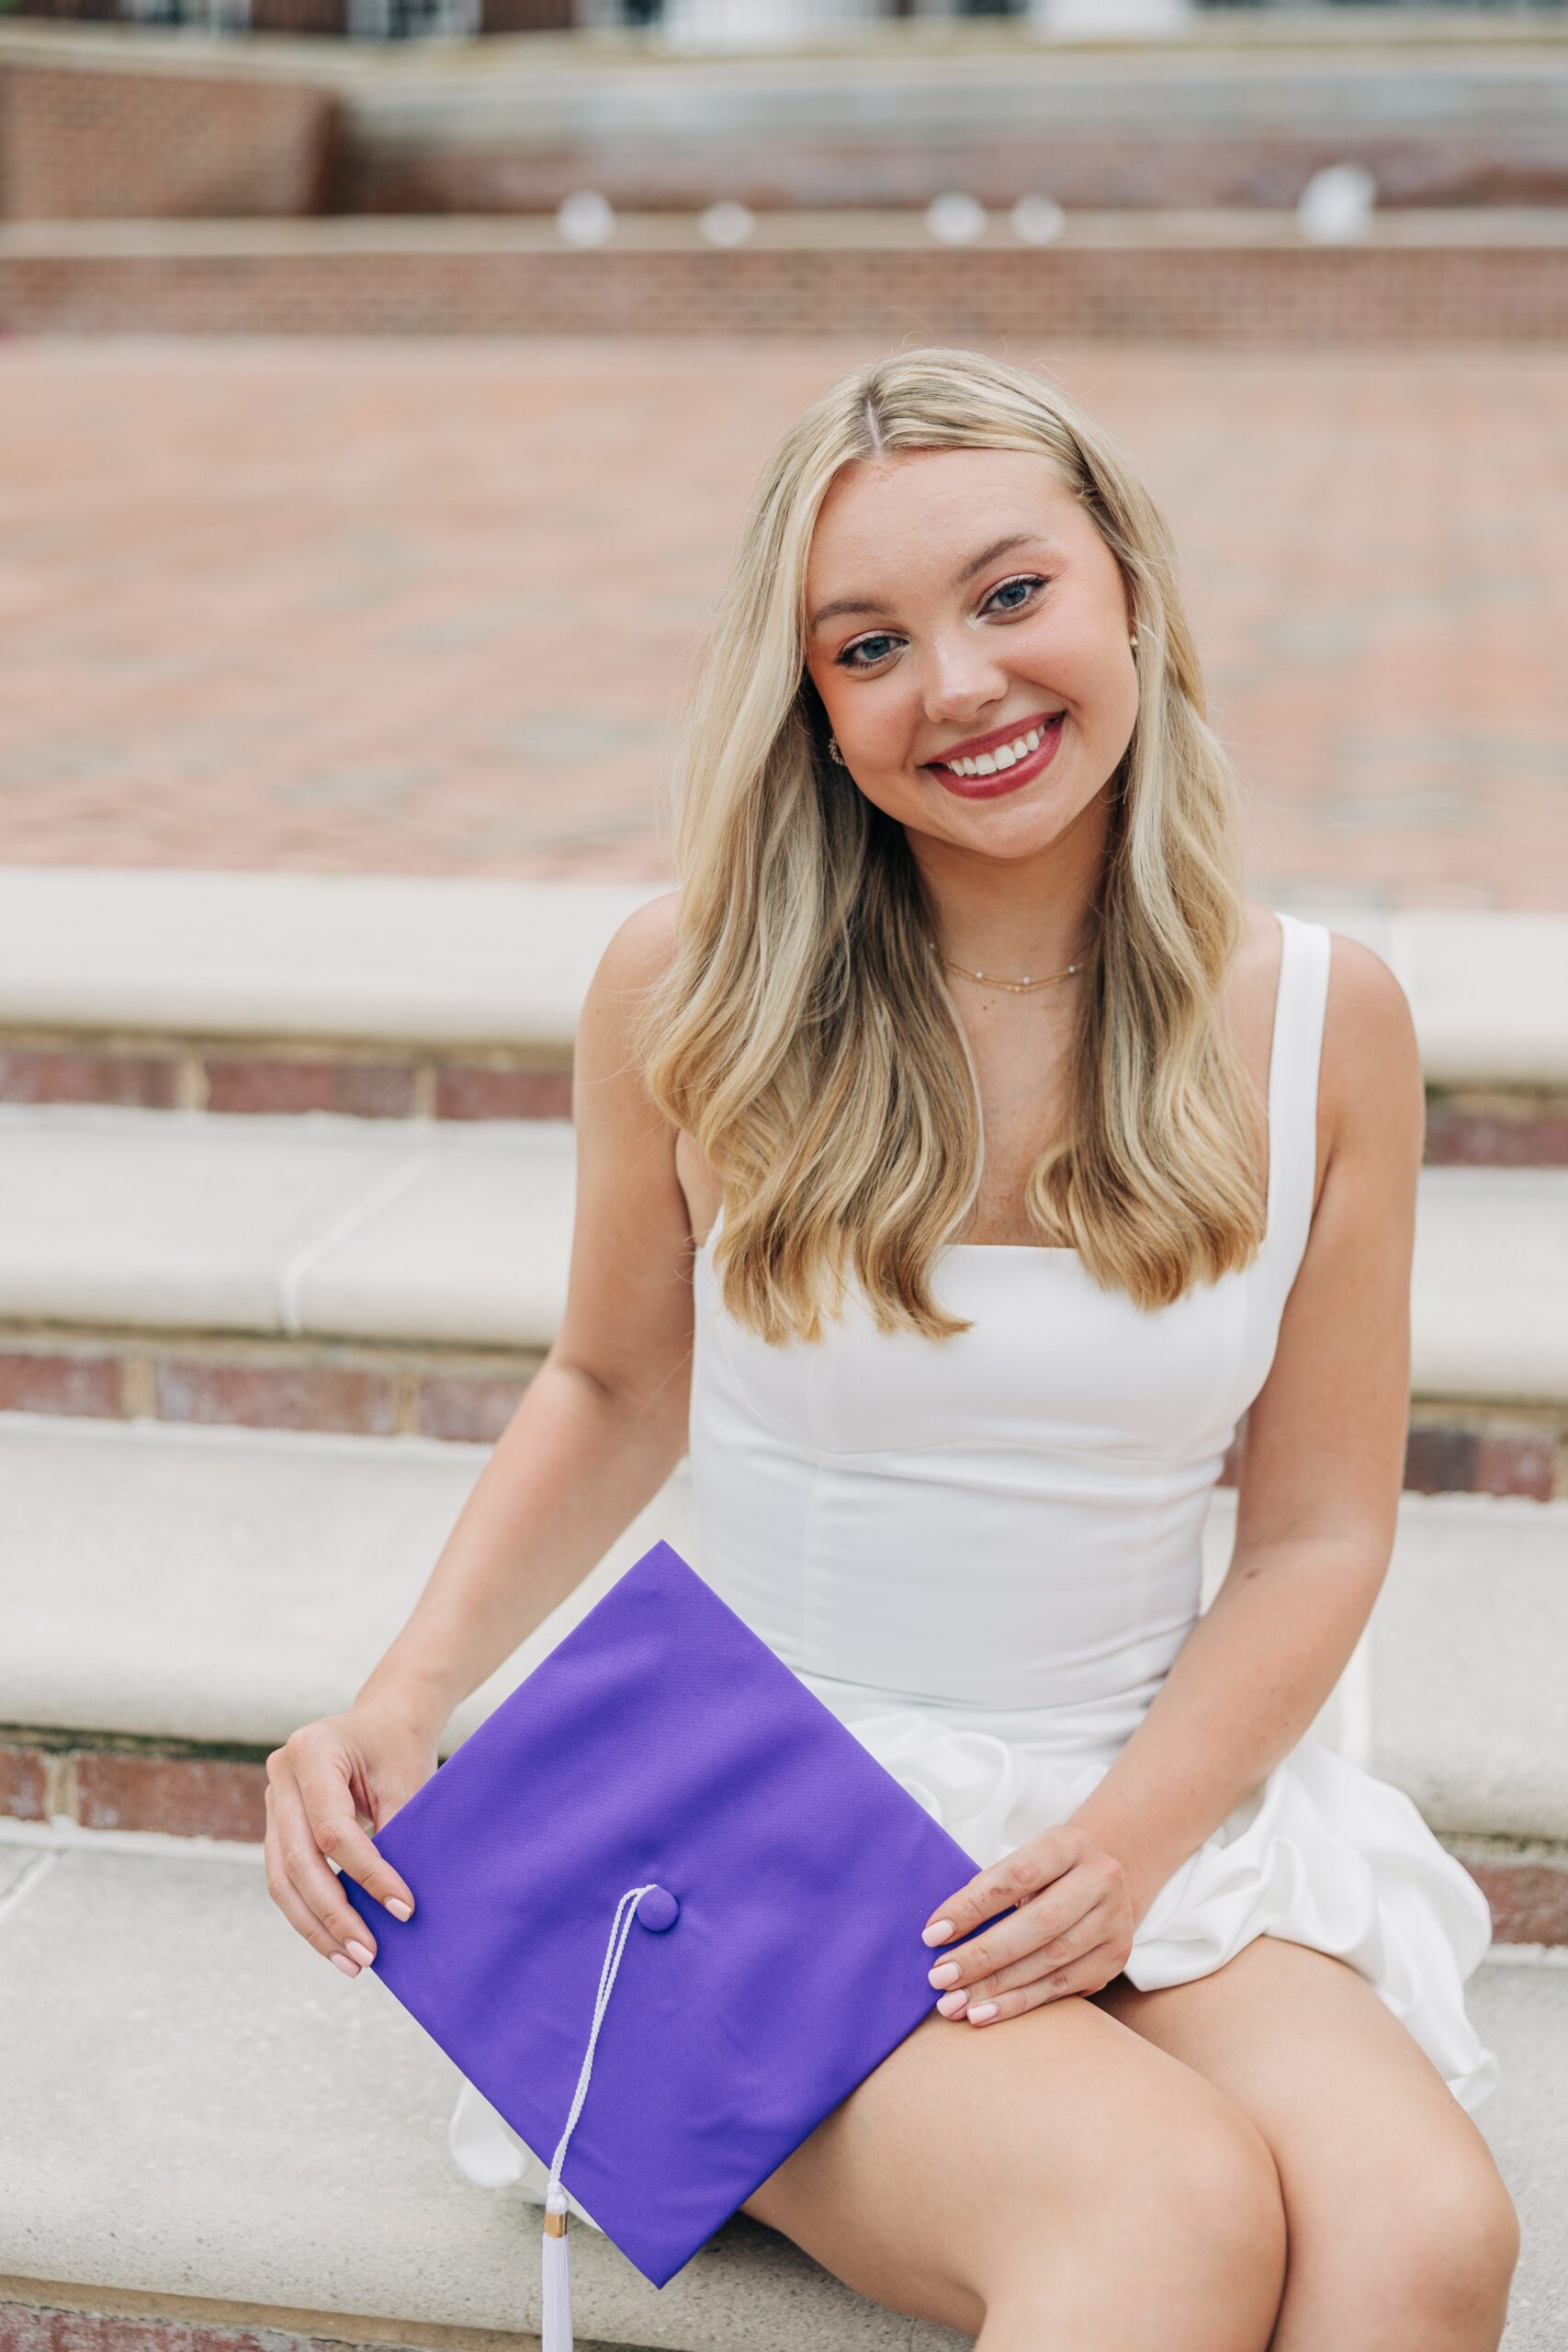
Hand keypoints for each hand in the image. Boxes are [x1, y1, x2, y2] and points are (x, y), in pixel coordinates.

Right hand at [264, 1696, 438, 1978]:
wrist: (385, 1721)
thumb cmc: (399, 1746)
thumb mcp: (406, 1778)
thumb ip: (397, 1832)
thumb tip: (395, 1906)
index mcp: (313, 1750)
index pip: (333, 1829)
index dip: (367, 1874)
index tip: (404, 1908)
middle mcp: (281, 1774)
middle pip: (297, 1860)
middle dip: (333, 1915)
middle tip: (368, 1955)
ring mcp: (272, 1800)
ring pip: (281, 1879)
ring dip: (316, 1927)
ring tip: (353, 1963)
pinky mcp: (276, 1825)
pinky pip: (284, 1879)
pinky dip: (310, 1913)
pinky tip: (336, 1943)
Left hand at [919, 1823, 1135, 2025]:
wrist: (1102, 1881)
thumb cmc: (1045, 1873)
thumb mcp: (1024, 1862)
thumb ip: (990, 1889)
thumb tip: (940, 1934)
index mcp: (1069, 1844)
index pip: (1017, 1875)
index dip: (972, 1906)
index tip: (933, 1934)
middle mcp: (1101, 1879)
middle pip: (1038, 1923)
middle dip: (983, 1955)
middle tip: (940, 1978)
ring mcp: (1114, 1921)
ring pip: (1050, 1961)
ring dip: (996, 1987)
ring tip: (954, 2004)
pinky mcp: (1115, 1958)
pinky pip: (1062, 1987)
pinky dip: (1018, 2002)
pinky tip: (984, 2013)